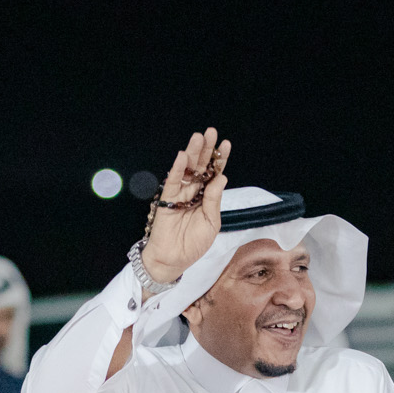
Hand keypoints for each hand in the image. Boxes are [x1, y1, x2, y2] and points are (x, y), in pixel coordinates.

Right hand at [139, 128, 231, 287]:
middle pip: (201, 166)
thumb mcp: (212, 223)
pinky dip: (177, 169)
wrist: (174, 260)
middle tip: (211, 132)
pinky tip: (182, 157)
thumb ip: (214, 200)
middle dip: (206, 150)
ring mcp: (180, 194)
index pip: (214, 174)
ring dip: (192, 153)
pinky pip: (172, 182)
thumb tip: (221, 177)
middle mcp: (193, 191)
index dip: (220, 159)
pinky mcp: (166, 200)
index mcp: (206, 196)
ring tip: (199, 138)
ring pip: (187, 169)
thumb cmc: (194, 244)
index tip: (226, 144)